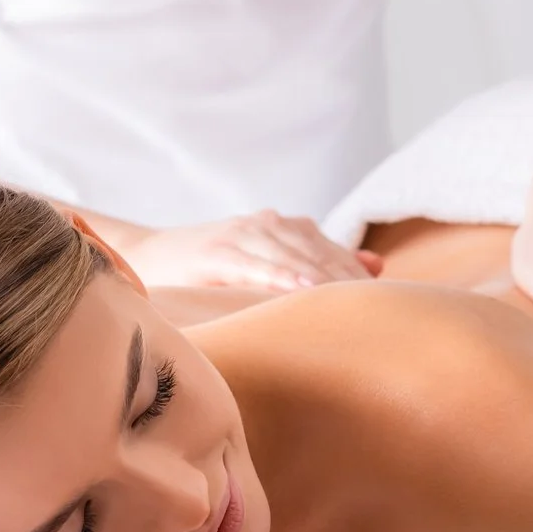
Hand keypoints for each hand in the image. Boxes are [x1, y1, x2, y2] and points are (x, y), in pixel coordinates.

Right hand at [121, 210, 384, 290]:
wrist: (145, 257)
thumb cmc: (209, 270)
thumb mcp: (266, 262)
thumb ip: (317, 261)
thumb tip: (376, 265)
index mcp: (281, 228)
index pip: (331, 250)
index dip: (356, 274)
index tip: (387, 301)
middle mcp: (264, 225)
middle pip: (318, 250)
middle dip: (348, 277)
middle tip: (380, 306)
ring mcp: (239, 236)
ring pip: (291, 253)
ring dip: (322, 275)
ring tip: (351, 298)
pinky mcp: (215, 252)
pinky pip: (254, 263)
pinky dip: (279, 274)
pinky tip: (302, 287)